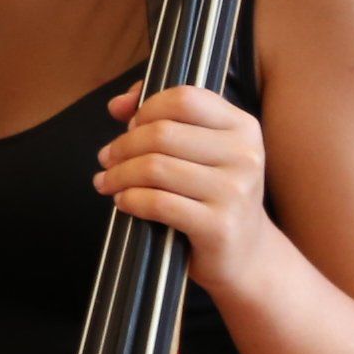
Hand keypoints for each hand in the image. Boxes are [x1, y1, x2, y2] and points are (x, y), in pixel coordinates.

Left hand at [98, 84, 277, 302]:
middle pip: (162, 133)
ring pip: (155, 167)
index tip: (129, 126)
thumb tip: (118, 105)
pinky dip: (130, 199)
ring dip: (119, 174)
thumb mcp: (201, 151)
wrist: (246, 255)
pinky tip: (122, 201)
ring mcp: (235, 191)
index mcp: (242, 127)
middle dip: (123, 145)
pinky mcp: (219, 226)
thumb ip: (163, 117)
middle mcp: (245, 155)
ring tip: (107, 181)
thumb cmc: (214, 196)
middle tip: (107, 159)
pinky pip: (158, 202)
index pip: (184, 99)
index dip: (147, 109)